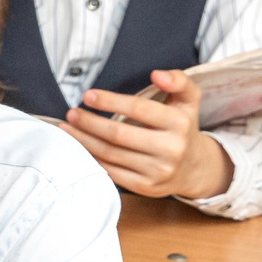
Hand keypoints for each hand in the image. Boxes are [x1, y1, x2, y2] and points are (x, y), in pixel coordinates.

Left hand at [64, 69, 232, 200]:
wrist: (194, 168)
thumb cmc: (182, 127)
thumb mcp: (189, 101)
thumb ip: (179, 81)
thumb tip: (157, 74)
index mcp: (180, 123)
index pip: (139, 109)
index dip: (110, 101)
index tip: (88, 96)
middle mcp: (171, 149)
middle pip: (119, 134)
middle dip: (90, 122)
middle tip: (71, 113)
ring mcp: (158, 171)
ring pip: (110, 154)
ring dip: (84, 140)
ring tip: (68, 128)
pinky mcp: (146, 187)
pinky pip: (111, 172)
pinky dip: (92, 158)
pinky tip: (79, 147)